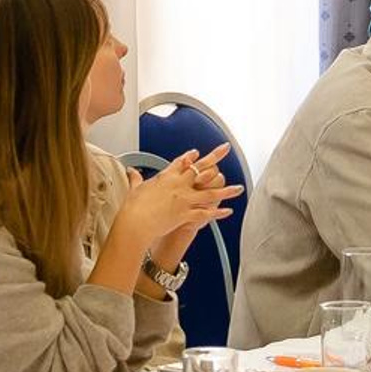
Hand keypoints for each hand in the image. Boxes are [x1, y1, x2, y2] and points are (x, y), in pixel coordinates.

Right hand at [117, 149, 240, 264]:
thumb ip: (136, 179)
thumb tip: (131, 171)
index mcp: (166, 176)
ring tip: (239, 188)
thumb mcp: (135, 189)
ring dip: (226, 190)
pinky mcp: (187, 214)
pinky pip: (207, 212)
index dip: (190, 156)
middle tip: (225, 149)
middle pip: (201, 168)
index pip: (181, 161)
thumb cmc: (133, 207)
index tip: (196, 152)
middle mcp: (179, 185)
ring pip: (211, 192)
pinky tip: (228, 211)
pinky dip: (218, 213)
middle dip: (215, 157)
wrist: (136, 222)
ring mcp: (185, 199)